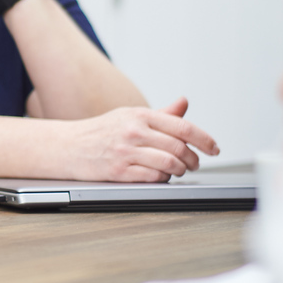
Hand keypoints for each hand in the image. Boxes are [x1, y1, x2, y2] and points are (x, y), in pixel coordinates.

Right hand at [66, 98, 219, 181]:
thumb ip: (161, 113)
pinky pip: (153, 178)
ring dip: (180, 171)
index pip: (182, 126)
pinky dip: (164, 179)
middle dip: (194, 159)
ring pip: (169, 164)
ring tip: (180, 170)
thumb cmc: (101, 131)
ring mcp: (126, 152)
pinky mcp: (120, 172)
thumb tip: (184, 103)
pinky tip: (161, 176)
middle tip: (195, 163)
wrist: (68, 146)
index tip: (214, 148)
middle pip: (179, 147)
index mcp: (140, 115)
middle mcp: (134, 131)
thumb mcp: (130, 115)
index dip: (204, 139)